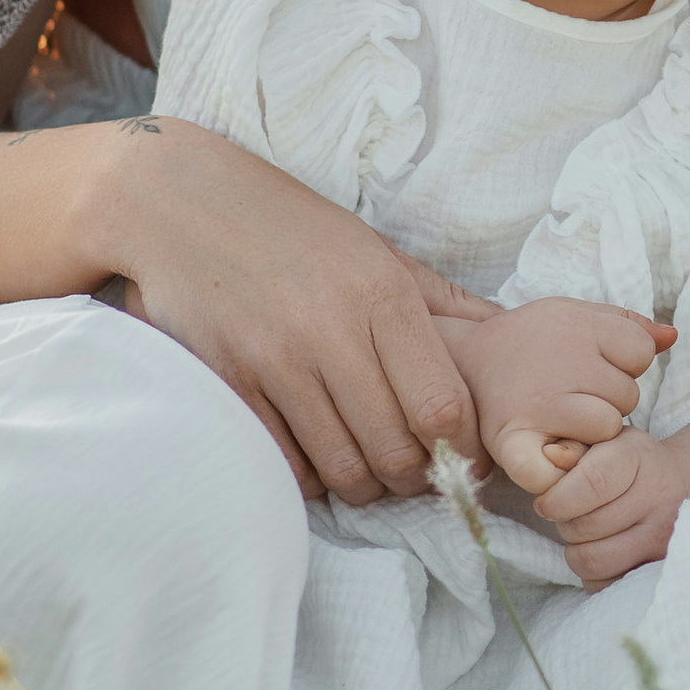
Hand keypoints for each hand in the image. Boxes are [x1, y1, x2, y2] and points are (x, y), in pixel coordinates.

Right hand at [101, 116, 491, 506]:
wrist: (180, 205)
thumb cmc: (292, 228)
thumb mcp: (376, 249)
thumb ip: (443, 301)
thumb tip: (508, 333)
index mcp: (382, 296)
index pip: (443, 407)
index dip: (463, 449)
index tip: (465, 456)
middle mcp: (332, 332)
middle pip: (396, 451)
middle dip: (414, 479)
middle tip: (413, 471)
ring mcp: (275, 363)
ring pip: (342, 469)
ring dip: (363, 485)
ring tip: (368, 468)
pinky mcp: (229, 385)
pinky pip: (286, 464)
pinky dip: (310, 475)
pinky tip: (317, 455)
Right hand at [447, 295, 673, 473]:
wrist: (461, 361)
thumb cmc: (528, 341)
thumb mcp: (575, 316)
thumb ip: (627, 324)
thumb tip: (673, 335)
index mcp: (576, 325)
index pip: (642, 352)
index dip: (625, 360)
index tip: (594, 362)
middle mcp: (559, 363)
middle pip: (629, 394)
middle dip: (609, 396)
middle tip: (572, 391)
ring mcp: (537, 404)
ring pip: (608, 429)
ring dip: (592, 430)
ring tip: (561, 415)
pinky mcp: (513, 442)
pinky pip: (562, 470)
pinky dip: (563, 471)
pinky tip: (555, 452)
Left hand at [496, 423, 689, 590]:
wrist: (679, 483)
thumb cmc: (628, 462)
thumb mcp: (602, 441)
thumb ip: (571, 448)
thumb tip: (549, 456)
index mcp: (639, 456)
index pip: (591, 483)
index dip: (557, 499)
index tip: (546, 503)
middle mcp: (660, 496)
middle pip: (585, 526)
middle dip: (565, 523)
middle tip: (572, 515)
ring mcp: (665, 536)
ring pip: (592, 560)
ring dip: (576, 551)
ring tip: (585, 534)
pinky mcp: (660, 567)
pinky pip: (604, 584)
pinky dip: (592, 574)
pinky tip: (602, 550)